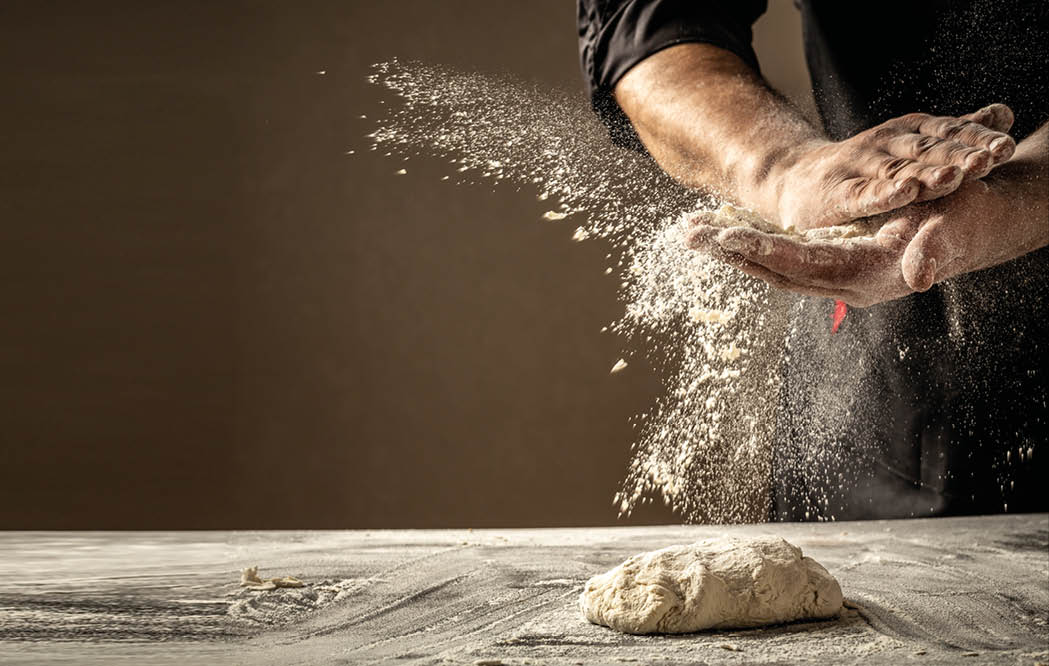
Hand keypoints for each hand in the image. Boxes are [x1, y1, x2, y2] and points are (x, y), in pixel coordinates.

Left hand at [686, 126, 1047, 307]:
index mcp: (867, 275)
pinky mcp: (835, 264)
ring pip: (774, 268)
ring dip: (734, 252)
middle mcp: (845, 282)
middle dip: (731, 253)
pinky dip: (754, 246)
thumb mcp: (954, 226)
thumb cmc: (966, 219)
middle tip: (690, 234)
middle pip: (774, 271)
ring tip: (695, 233)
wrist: (976, 225)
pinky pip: (785, 260)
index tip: (725, 237)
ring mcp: (838, 276)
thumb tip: (917, 275)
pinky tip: (729, 234)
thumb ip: (934, 250)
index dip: (762, 250)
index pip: (801, 265)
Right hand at [755, 104, 1016, 231]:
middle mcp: (885, 144)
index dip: (976, 139)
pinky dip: (885, 192)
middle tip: (989, 160)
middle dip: (960, 155)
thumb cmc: (859, 169)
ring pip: (899, 170)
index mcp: (906, 133)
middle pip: (928, 150)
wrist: (793, 180)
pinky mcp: (837, 194)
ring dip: (928, 173)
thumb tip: (1003, 113)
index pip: (947, 133)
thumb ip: (951, 133)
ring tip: (954, 176)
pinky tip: (904, 191)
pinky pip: (863, 193)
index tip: (1005, 147)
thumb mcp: (907, 145)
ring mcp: (859, 167)